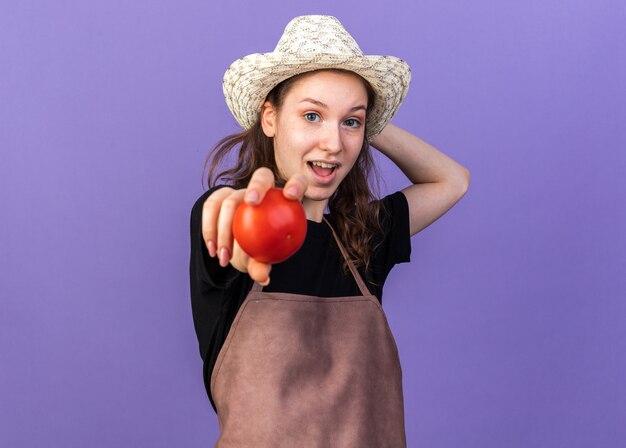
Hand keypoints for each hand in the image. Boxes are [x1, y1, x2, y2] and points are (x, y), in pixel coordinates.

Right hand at [201, 167, 307, 284]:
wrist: (240, 247)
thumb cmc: (261, 252)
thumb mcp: (263, 260)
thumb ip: (263, 265)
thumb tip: (262, 276)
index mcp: (285, 198)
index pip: (298, 182)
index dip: (296, 184)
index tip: (291, 195)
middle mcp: (263, 189)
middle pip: (262, 176)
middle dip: (257, 186)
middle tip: (251, 202)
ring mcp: (240, 191)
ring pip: (230, 198)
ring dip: (224, 224)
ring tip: (225, 254)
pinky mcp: (220, 196)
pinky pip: (211, 207)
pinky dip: (209, 229)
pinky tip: (212, 250)